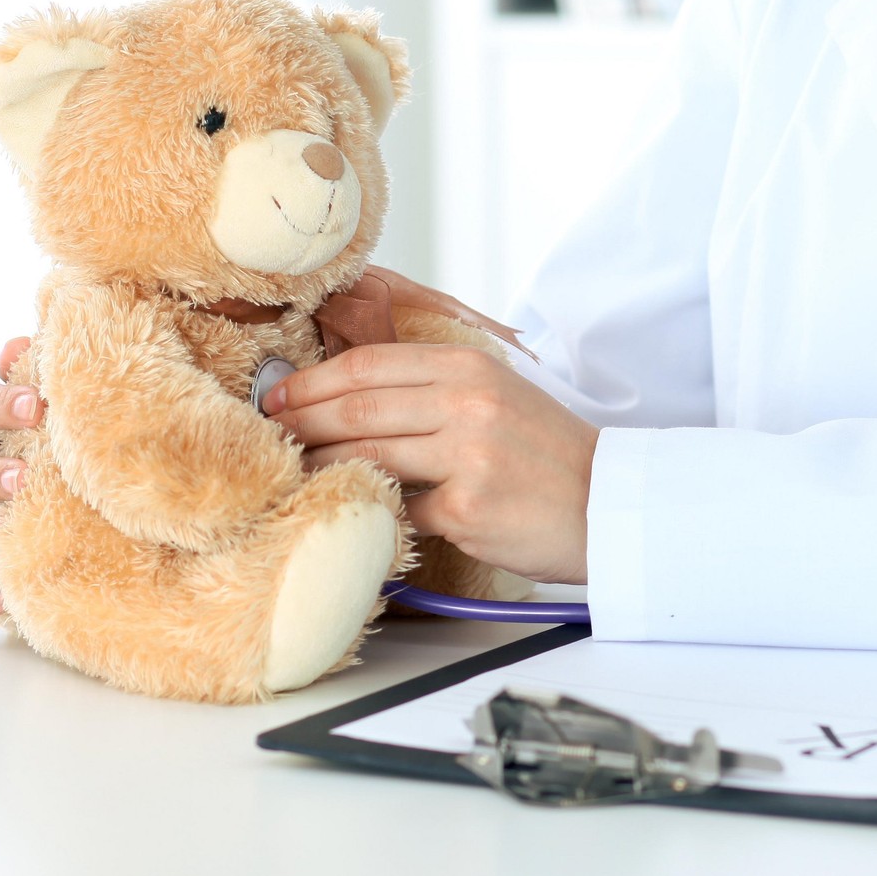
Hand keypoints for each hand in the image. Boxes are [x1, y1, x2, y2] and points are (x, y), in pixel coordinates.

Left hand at [264, 345, 596, 584]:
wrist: (607, 502)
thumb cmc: (546, 453)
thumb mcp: (498, 394)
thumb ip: (433, 389)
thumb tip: (354, 396)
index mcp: (468, 367)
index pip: (367, 365)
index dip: (311, 381)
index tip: (277, 396)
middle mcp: (465, 404)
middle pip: (355, 409)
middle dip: (300, 422)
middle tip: (269, 435)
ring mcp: (466, 457)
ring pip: (365, 457)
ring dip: (320, 467)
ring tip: (295, 473)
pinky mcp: (465, 509)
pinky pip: (396, 509)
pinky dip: (367, 510)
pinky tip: (345, 510)